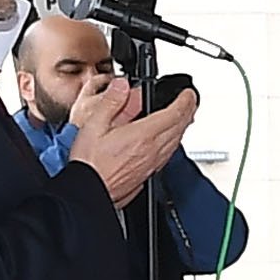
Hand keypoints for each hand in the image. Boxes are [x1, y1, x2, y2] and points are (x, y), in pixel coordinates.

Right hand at [70, 78, 201, 205]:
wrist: (89, 194)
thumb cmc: (89, 165)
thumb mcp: (93, 126)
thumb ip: (111, 103)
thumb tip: (122, 86)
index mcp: (143, 135)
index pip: (175, 114)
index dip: (185, 100)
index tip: (188, 93)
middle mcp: (154, 151)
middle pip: (181, 127)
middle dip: (188, 111)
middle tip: (190, 101)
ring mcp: (153, 164)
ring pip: (177, 141)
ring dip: (182, 126)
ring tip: (182, 117)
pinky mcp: (149, 174)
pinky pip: (169, 153)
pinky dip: (173, 141)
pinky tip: (167, 140)